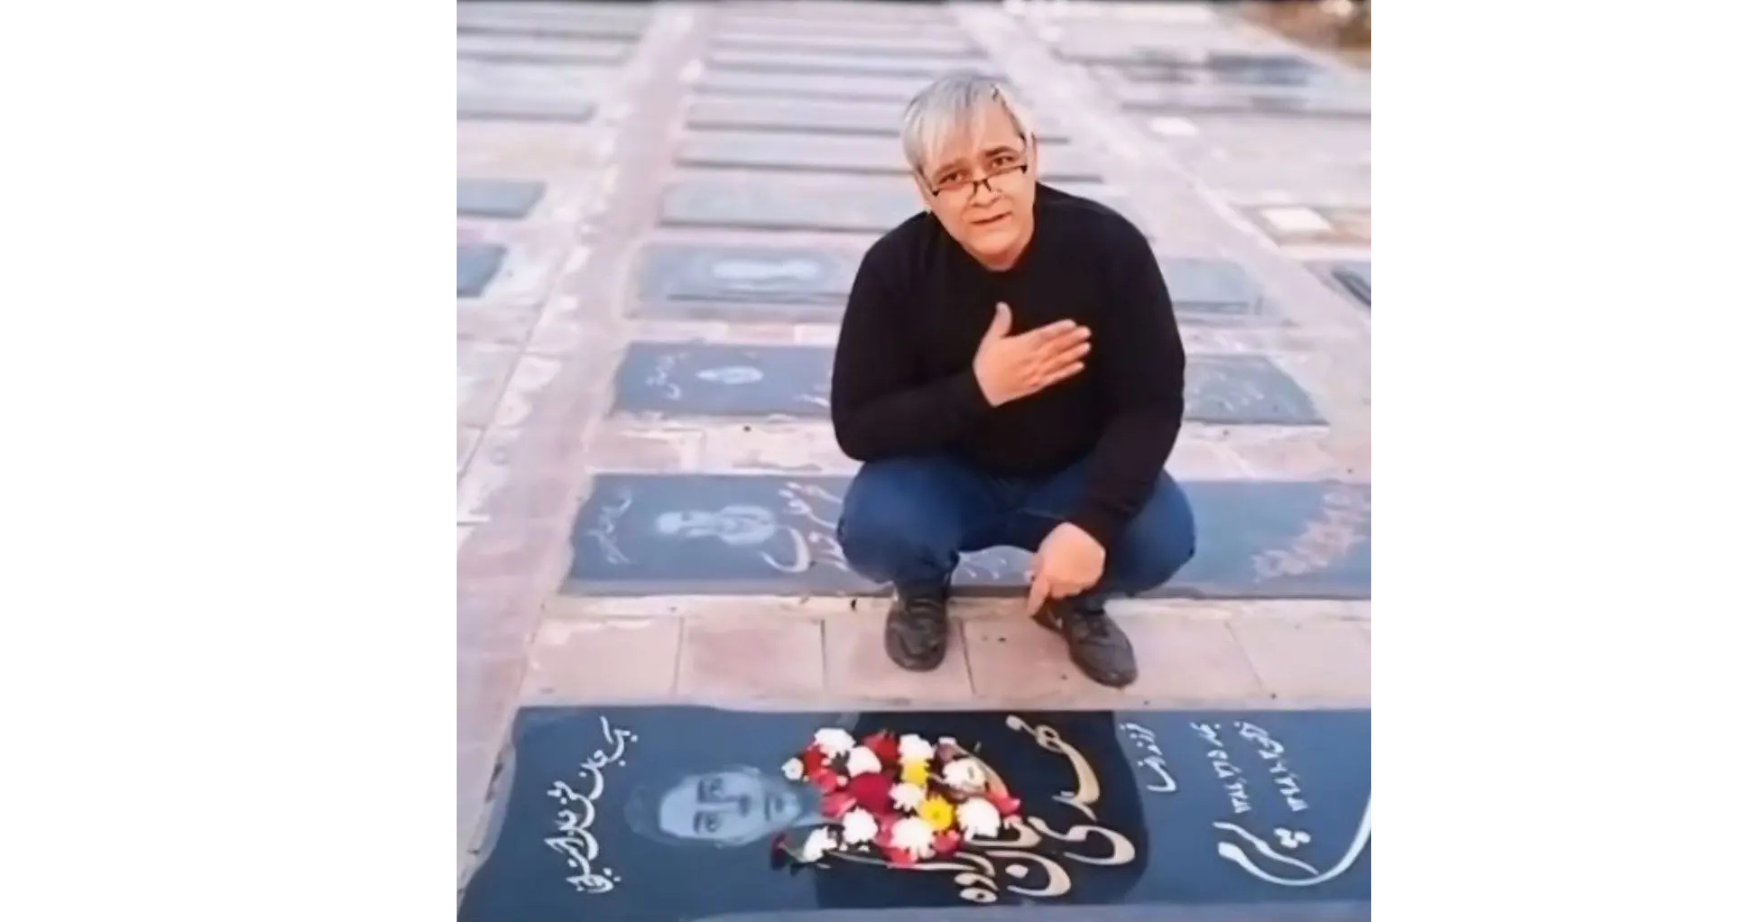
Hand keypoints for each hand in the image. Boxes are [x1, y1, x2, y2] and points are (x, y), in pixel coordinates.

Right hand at [972, 303, 1090, 406]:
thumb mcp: (990, 341)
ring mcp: (1036, 373)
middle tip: (1086, 332)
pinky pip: (1055, 377)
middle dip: (1072, 339)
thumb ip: (1000, 323)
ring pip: (1058, 362)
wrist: (982, 391)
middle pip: (1055, 347)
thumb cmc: (986, 364)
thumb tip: (1003, 305)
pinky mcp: (1037, 384)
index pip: (1043, 335)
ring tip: (1087, 346)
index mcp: (1021, 346)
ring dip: (1073, 354)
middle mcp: (1031, 359)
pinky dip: (1068, 371)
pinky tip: (1079, 365)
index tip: (1072, 324)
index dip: (1058, 329)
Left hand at [1024, 523, 1105, 614]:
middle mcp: (1063, 586)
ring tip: (1069, 570)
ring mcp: (1079, 586)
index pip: (1037, 597)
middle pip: (1055, 594)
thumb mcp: (1043, 548)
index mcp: (1048, 577)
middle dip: (1053, 587)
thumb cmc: (1063, 536)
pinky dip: (1079, 580)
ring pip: (1069, 591)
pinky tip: (1080, 568)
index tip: (1029, 610)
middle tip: (1054, 575)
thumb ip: (1037, 564)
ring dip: (1066, 584)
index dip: (1032, 605)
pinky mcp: (1093, 582)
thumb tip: (1033, 576)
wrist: (1091, 532)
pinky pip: (1082, 585)